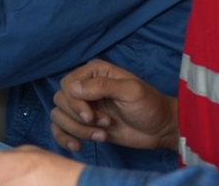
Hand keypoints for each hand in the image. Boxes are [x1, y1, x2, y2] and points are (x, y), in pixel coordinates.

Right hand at [50, 59, 177, 151]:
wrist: (159, 129)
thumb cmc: (149, 105)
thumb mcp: (131, 91)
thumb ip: (102, 87)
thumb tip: (72, 88)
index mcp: (95, 72)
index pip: (68, 84)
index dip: (74, 102)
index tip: (90, 116)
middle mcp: (85, 87)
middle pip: (60, 100)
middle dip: (78, 117)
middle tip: (104, 123)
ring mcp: (83, 107)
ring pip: (59, 116)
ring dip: (77, 130)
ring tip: (102, 135)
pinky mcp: (83, 125)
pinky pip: (60, 129)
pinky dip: (64, 138)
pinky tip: (77, 146)